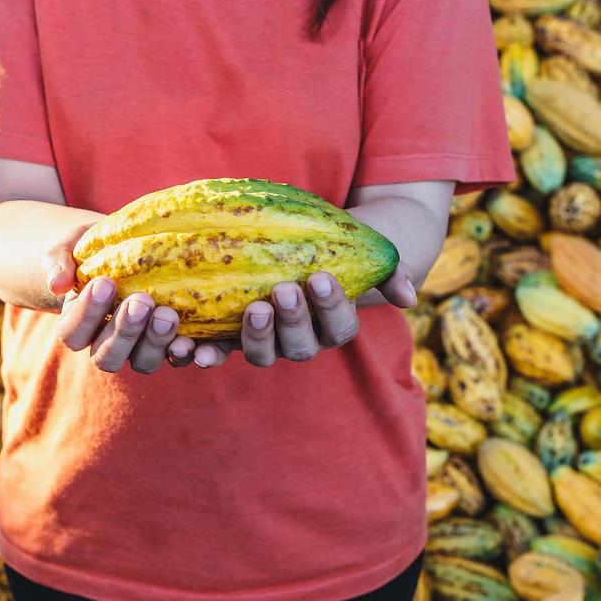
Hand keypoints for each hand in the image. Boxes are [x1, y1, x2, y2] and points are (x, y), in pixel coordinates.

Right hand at [45, 231, 188, 373]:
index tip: (104, 282)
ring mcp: (140, 349)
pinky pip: (180, 358)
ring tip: (168, 314)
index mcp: (78, 326)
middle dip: (125, 331)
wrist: (130, 248)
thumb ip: (59, 261)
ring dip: (156, 342)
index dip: (87, 314)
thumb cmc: (96, 248)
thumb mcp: (72, 245)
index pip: (73, 333)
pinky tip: (196, 342)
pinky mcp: (171, 345)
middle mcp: (108, 345)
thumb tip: (56, 285)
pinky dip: (188, 353)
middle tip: (141, 301)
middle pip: (109, 357)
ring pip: (144, 362)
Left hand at [189, 264, 417, 368]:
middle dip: (293, 320)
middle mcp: (301, 340)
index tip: (321, 278)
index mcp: (333, 325)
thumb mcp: (364, 252)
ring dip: (255, 336)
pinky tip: (191, 346)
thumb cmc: (336, 248)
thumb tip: (409, 298)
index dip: (332, 307)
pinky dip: (205, 351)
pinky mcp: (231, 335)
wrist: (301, 246)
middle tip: (283, 290)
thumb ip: (391, 272)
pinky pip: (219, 350)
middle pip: (301, 346)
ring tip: (251, 307)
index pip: (340, 326)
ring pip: (263, 354)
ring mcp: (265, 341)